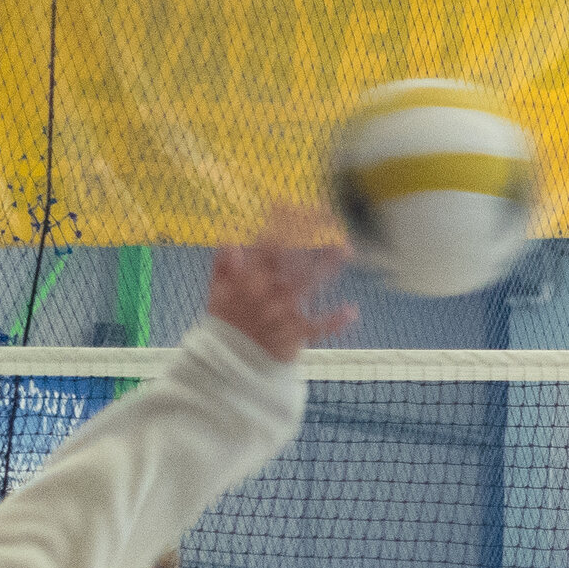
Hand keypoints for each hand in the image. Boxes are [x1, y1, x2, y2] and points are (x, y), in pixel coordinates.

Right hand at [204, 205, 355, 360]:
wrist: (229, 364)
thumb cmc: (227, 325)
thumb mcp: (217, 293)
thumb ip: (222, 266)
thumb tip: (231, 240)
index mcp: (248, 278)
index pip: (265, 242)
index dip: (278, 221)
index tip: (289, 203)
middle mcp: (267, 291)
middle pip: (291, 256)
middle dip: (309, 234)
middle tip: (329, 217)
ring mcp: (282, 313)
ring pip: (307, 284)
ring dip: (328, 265)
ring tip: (346, 248)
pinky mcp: (294, 335)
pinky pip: (317, 328)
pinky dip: (334, 321)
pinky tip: (351, 311)